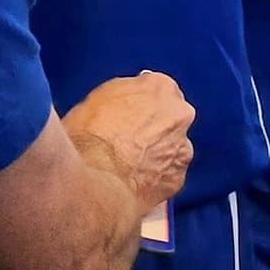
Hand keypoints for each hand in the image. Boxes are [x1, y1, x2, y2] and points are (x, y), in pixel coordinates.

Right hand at [63, 72, 195, 212]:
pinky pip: (168, 175)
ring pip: (171, 148)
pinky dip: (155, 178)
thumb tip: (121, 103)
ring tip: (127, 166)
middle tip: (127, 141)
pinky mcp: (177, 178)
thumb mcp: (97, 99)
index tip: (131, 114)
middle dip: (153, 128)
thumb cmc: (89, 140)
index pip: (158, 90)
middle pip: (170, 118)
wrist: (94, 181)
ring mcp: (181, 148)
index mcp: (160, 87)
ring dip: (156, 154)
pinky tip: (132, 181)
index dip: (141, 104)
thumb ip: (122, 95)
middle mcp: (178, 114)